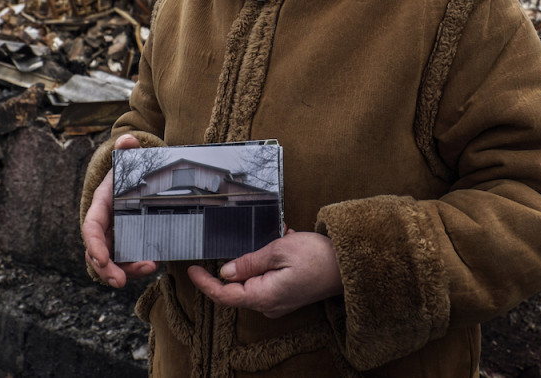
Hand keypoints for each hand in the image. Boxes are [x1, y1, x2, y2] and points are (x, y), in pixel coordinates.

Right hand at [82, 134, 157, 286]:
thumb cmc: (129, 172)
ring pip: (111, 261)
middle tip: (120, 281)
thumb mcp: (129, 161)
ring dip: (126, 271)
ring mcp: (114, 236)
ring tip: (148, 269)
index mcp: (101, 206)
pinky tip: (153, 265)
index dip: (94, 245)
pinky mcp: (126, 243)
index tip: (102, 259)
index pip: (91, 228)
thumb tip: (128, 139)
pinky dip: (136, 266)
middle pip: (97, 253)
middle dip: (105, 269)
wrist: (134, 180)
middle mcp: (104, 225)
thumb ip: (128, 150)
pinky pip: (126, 260)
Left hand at [187, 230, 342, 317]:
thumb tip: (225, 271)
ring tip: (279, 236)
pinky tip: (285, 242)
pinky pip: (268, 278)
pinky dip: (271, 260)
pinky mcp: (287, 294)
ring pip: (254, 279)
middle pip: (238, 286)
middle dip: (240, 260)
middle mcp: (269, 304)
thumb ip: (249, 262)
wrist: (349, 265)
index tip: (191, 270)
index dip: (205, 283)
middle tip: (250, 237)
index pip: (224, 295)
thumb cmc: (318, 257)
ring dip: (259, 256)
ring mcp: (279, 301)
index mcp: (263, 296)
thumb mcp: (279, 250)